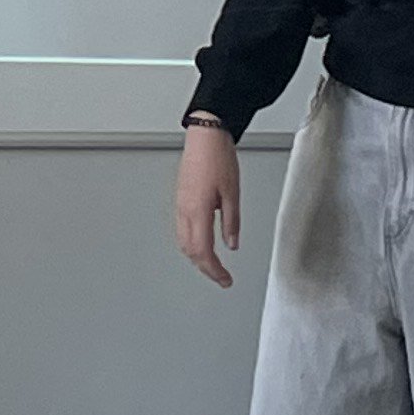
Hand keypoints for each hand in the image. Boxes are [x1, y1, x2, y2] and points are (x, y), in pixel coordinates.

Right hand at [175, 123, 243, 286]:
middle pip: (190, 251)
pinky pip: (182, 229)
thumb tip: (232, 244)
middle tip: (221, 275)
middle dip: (205, 268)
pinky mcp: (180, 198)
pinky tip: (202, 242)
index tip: (225, 279)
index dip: (214, 271)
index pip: (203, 252)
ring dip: (196, 257)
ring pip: (183, 241)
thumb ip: (232, 222)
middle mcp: (185, 210)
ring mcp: (180, 204)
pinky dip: (192, 243)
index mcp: (197, 211)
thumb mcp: (233, 193)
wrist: (205, 135)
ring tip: (213, 264)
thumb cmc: (218, 158)